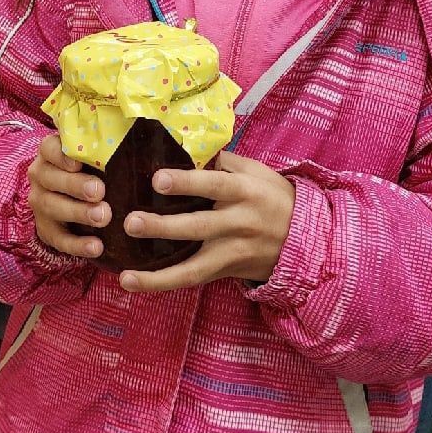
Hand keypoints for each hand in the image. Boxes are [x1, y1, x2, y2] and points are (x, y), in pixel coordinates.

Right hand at [27, 134, 108, 259]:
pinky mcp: (47, 230)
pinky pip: (59, 239)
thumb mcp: (95, 156)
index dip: (61, 155)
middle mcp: (41, 176)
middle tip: (100, 191)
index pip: (49, 148)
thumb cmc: (91, 170)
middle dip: (76, 185)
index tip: (79, 163)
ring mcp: (41, 204)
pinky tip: (97, 247)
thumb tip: (141, 139)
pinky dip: (78, 245)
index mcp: (51, 154)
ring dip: (78, 213)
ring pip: (53, 207)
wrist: (71, 200)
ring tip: (103, 217)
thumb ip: (107, 150)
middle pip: (51, 178)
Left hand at [118, 151, 296, 292]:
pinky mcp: (226, 272)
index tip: (157, 180)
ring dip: (158, 274)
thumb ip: (223, 162)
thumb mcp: (256, 171)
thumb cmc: (273, 197)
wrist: (306, 239)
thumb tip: (187, 149)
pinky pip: (193, 280)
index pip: (214, 185)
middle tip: (130, 222)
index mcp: (246, 192)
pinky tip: (133, 282)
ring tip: (125, 274)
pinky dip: (163, 283)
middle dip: (163, 227)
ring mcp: (232, 252)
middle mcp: (239, 223)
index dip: (186, 183)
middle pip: (198, 227)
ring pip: (194, 267)